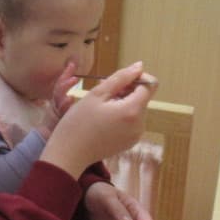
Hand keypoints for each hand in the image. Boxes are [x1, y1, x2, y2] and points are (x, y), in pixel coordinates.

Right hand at [40, 62, 156, 178]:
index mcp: (133, 110)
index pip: (150, 85)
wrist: (69, 154)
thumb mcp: (97, 93)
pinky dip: (122, 115)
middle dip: (127, 90)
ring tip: (101, 106)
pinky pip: (132, 121)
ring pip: (137, 109)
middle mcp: (140, 124)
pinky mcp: (130, 142)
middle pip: (143, 97)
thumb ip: (121, 77)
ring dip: (123, 102)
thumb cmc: (78, 122)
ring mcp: (136, 135)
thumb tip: (139, 66)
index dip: (137, 77)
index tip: (119, 80)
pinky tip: (104, 118)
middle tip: (104, 93)